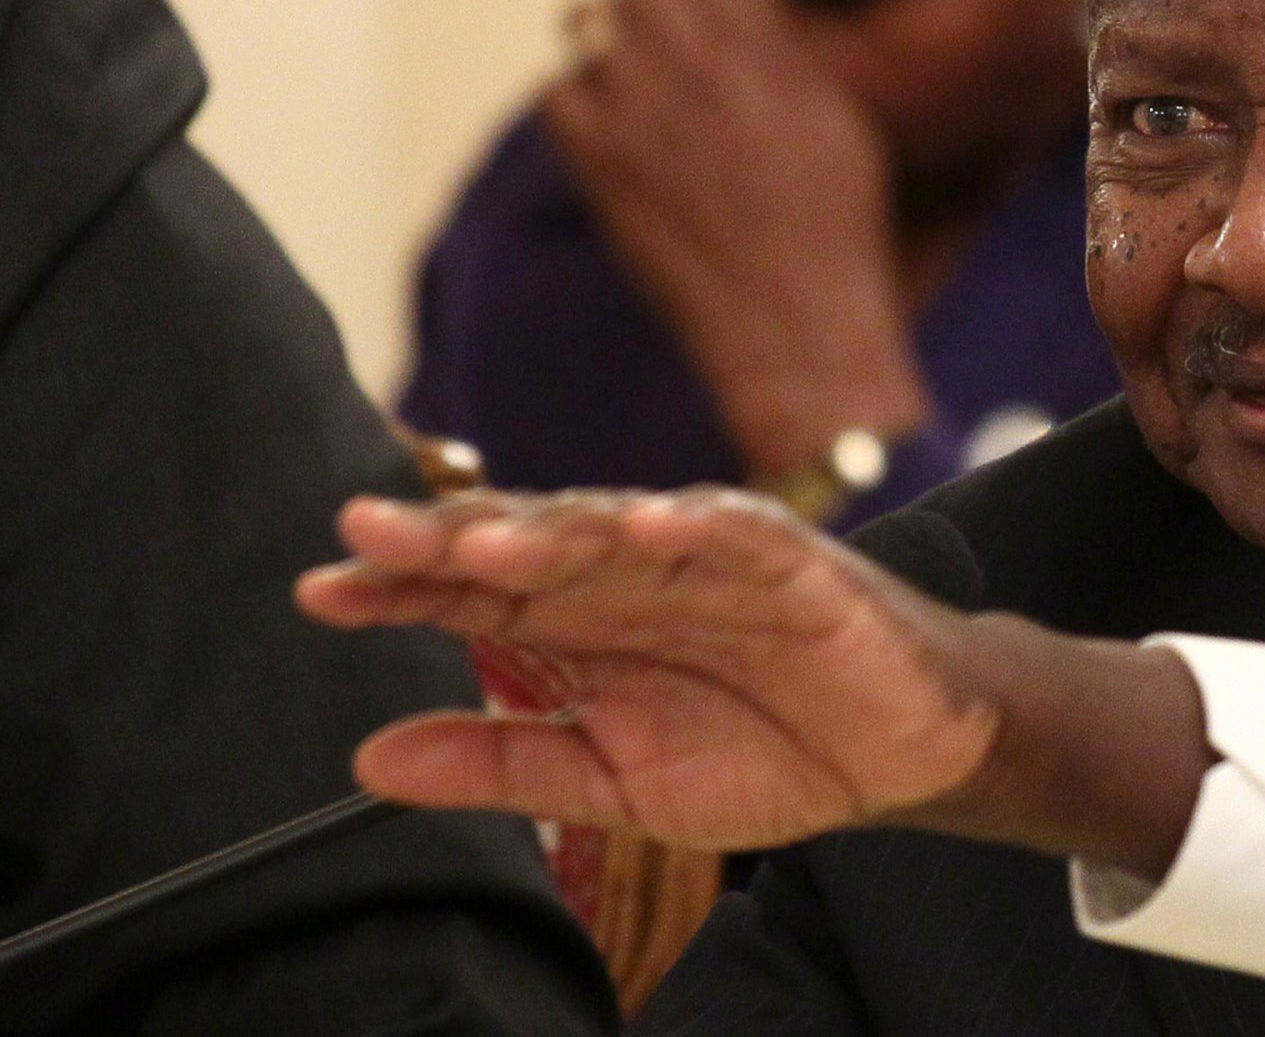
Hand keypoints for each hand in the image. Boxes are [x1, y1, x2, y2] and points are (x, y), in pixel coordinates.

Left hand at [295, 490, 1212, 874]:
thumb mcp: (611, 779)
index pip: (477, 595)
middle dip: (449, 538)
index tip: (321, 592)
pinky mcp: (791, 563)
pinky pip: (736, 535)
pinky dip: (694, 525)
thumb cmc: (763, 751)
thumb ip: (499, 764)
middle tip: (364, 532)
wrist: (901, 753)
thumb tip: (365, 757)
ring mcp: (710, 559)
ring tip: (480, 544)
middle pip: (529, 543)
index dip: (402, 588)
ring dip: (549, 531)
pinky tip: (646, 526)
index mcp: (585, 623)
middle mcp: (634, 575)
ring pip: (616, 528)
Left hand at [544, 0, 929, 470]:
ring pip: (586, 18)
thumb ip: (789, 48)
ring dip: (604, 35)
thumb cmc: (835, 229)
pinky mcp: (599, 163)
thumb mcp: (841, 120)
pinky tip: (608, 126)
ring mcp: (640, 111)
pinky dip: (576, 98)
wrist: (797, 326)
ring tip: (631, 74)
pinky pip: (556, 91)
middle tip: (660, 32)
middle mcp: (700, 66)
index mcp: (768, 48)